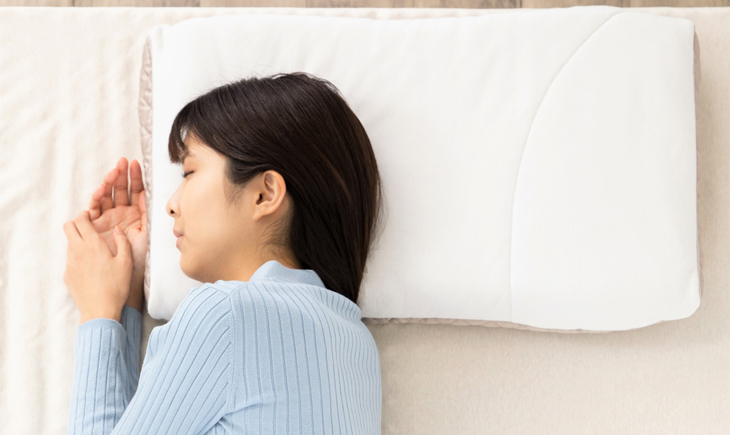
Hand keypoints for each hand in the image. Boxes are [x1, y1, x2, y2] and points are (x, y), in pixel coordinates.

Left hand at [63, 211, 132, 323]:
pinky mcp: (67, 275)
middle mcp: (78, 251)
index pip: (80, 220)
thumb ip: (122, 242)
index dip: (84, 215)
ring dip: (77, 240)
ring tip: (92, 250)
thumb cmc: (116, 286)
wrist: (100, 310)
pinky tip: (90, 267)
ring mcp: (70, 263)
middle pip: (67, 227)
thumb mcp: (126, 262)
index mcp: (93, 245)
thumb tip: (117, 230)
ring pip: (68, 243)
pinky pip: (70, 259)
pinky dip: (77, 257)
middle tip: (88, 228)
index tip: (91, 217)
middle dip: (76, 223)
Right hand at [88, 157, 147, 311]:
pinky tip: (100, 191)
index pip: (136, 191)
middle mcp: (122, 214)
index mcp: (137, 213)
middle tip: (121, 162)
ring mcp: (108, 219)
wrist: (127, 277)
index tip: (135, 163)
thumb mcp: (148, 232)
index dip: (135, 177)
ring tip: (111, 173)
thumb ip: (148, 214)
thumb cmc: (141, 257)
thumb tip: (148, 194)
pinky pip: (94, 210)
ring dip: (108, 184)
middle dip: (120, 175)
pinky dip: (96, 200)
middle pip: (120, 190)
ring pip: (107, 197)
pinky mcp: (96, 226)